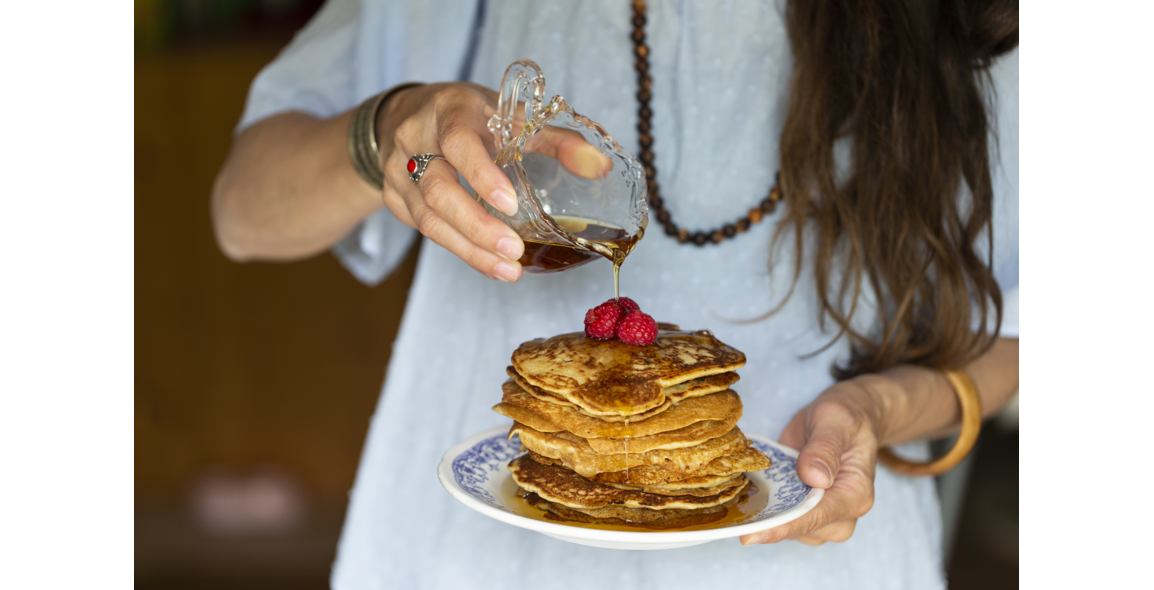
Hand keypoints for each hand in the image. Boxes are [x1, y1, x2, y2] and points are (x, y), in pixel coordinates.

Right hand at [376, 83, 610, 281]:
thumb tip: (600, 168)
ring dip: (469, 248)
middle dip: (477, 226)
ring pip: (428, 219)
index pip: (458, 143)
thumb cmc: (469, 116)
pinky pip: (425, 230)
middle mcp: (416, 139)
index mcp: (449, 111)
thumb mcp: (510, 116)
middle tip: (512, 251)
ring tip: (507, 269)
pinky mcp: (394, 199)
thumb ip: (556, 139)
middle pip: (438, 190)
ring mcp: (398, 171)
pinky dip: (459, 249)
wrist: (405, 116)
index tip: (510, 203)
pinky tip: (489, 263)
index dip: (481, 175)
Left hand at [740, 378, 880, 545]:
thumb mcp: (837, 419)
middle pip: (802, 529)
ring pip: (790, 529)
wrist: (849, 417)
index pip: (818, 515)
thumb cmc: (847, 416)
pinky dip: (764, 508)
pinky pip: (783, 517)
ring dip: (764, 516)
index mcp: (856, 492)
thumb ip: (825, 447)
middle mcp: (843, 511)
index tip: (752, 535)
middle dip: (768, 524)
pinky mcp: (805, 507)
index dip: (783, 526)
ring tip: (738, 499)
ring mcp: (824, 513)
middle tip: (733, 516)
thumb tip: (813, 478)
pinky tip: (744, 495)